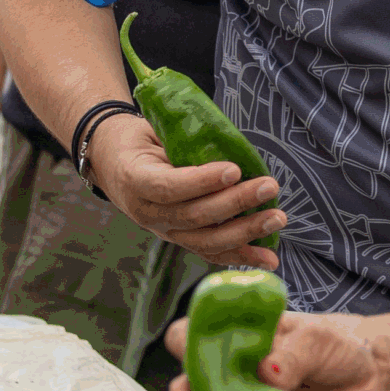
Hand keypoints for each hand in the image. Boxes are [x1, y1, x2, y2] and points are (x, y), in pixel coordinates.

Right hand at [87, 115, 286, 269]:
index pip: (169, 187)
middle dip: (235, 203)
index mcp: (136, 180)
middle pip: (194, 216)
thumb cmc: (139, 141)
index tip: (234, 169)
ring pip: (205, 240)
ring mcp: (164, 231)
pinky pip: (210, 253)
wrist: (113, 162)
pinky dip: (240, 256)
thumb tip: (229, 145)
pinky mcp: (180, 240)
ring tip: (276, 219)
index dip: (201, 181)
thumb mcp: (152, 131)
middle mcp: (147, 213)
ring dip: (245, 233)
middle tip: (269, 187)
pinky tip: (268, 259)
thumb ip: (182, 142)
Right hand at [167, 309, 389, 390]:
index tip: (196, 354)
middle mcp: (229, 373)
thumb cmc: (335, 348)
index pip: (191, 333)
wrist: (367, 383)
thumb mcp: (317, 339)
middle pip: (188, 384)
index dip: (185, 343)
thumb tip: (267, 372)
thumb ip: (292, 352)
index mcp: (236, 338)